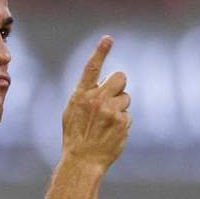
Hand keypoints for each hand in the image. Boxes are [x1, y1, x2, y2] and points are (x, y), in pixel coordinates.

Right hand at [61, 36, 130, 171]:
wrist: (82, 159)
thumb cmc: (75, 136)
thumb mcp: (71, 112)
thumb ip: (85, 95)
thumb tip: (101, 85)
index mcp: (80, 95)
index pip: (91, 68)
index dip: (100, 52)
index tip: (108, 39)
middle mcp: (96, 99)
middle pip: (120, 77)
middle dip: (119, 85)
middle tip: (112, 98)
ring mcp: (111, 110)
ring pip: (126, 98)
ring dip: (120, 107)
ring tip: (106, 123)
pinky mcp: (122, 122)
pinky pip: (128, 115)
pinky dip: (122, 123)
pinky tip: (111, 133)